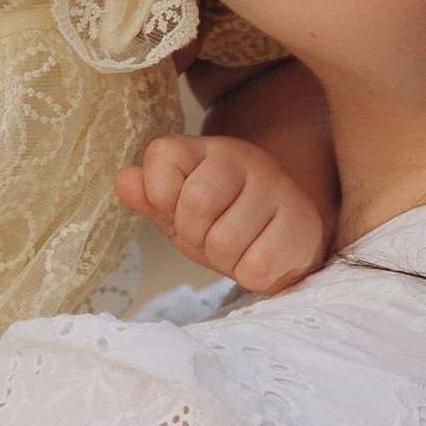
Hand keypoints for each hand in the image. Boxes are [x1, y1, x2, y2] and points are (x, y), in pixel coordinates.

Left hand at [115, 130, 329, 296]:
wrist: (288, 235)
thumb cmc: (227, 220)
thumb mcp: (180, 207)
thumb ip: (151, 194)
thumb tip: (122, 180)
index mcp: (208, 150)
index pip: (162, 156)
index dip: (162, 197)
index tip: (181, 210)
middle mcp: (245, 160)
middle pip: (195, 203)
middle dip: (195, 235)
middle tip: (213, 236)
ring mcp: (278, 190)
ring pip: (225, 241)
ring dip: (225, 259)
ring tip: (240, 248)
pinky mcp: (303, 227)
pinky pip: (256, 267)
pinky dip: (251, 275)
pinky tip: (261, 257)